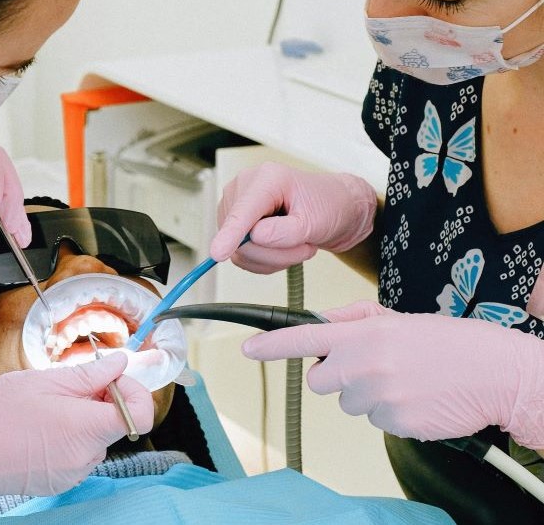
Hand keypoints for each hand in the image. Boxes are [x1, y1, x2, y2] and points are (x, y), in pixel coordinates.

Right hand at [0, 352, 154, 515]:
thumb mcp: (41, 380)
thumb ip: (88, 374)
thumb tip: (120, 364)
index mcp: (84, 428)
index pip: (140, 415)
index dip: (133, 392)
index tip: (112, 379)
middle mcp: (85, 456)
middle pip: (116, 423)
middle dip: (100, 400)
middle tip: (66, 386)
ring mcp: (73, 473)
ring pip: (96, 437)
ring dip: (82, 419)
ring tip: (44, 408)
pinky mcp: (60, 481)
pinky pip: (78, 453)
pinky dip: (68, 437)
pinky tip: (38, 428)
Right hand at [209, 162, 375, 273]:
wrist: (334, 209)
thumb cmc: (329, 206)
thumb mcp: (316, 221)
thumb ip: (286, 231)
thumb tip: (255, 237)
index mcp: (267, 178)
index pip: (243, 211)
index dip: (231, 233)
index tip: (217, 252)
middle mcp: (244, 188)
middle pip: (242, 237)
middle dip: (274, 253)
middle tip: (304, 247)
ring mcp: (236, 206)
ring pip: (240, 251)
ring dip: (273, 259)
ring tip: (297, 245)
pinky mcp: (234, 225)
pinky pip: (241, 256)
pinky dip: (265, 261)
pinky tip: (283, 248)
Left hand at [242, 300, 543, 446]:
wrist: (493, 372)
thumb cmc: (444, 342)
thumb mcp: (395, 319)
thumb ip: (352, 320)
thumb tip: (319, 323)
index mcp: (361, 334)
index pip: (304, 338)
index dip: (271, 345)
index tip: (248, 349)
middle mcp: (364, 365)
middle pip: (318, 382)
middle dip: (336, 377)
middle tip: (370, 367)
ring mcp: (378, 396)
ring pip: (348, 403)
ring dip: (367, 395)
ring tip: (403, 380)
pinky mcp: (394, 422)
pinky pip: (375, 421)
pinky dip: (390, 413)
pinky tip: (414, 397)